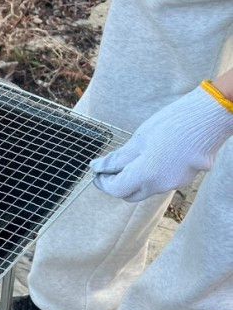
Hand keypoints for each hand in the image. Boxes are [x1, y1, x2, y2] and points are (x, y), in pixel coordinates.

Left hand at [91, 83, 232, 201]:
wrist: (212, 115)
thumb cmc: (174, 122)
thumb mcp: (139, 139)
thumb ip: (117, 158)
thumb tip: (97, 167)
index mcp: (145, 176)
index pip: (116, 190)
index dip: (103, 182)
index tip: (97, 172)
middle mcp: (160, 186)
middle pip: (130, 194)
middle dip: (118, 184)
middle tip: (109, 169)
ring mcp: (175, 183)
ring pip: (147, 188)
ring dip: (136, 179)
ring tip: (132, 159)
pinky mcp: (186, 178)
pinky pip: (163, 181)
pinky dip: (153, 174)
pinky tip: (154, 156)